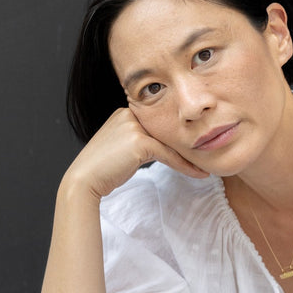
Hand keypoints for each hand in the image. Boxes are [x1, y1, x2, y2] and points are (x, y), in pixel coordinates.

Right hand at [64, 106, 210, 201]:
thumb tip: (165, 147)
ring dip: (190, 155)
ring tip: (206, 166)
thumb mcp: (125, 148)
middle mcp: (130, 114)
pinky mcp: (139, 141)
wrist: (85, 180)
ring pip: (170, 141)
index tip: (196, 147)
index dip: (177, 137)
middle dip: (187, 143)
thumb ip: (143, 140)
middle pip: (166, 129)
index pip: (159, 123)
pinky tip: (198, 174)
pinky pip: (169, 154)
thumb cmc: (105, 169)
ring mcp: (134, 126)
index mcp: (126, 112)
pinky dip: (184, 165)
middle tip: (208, 154)